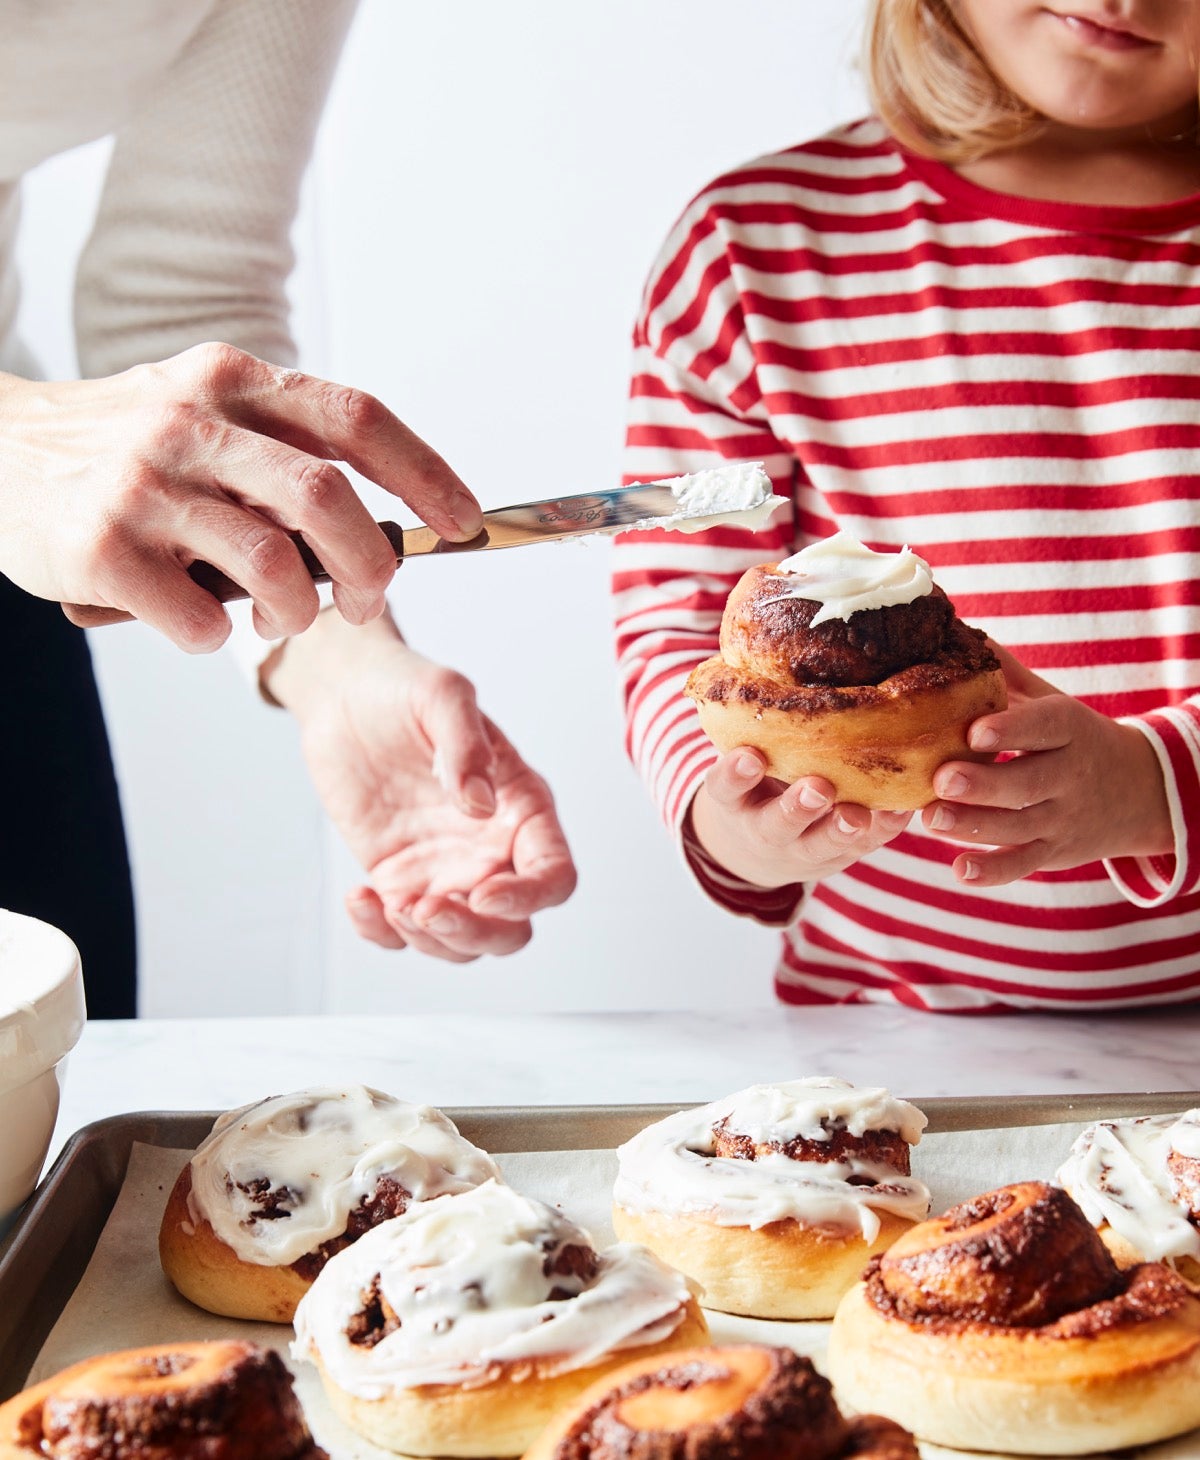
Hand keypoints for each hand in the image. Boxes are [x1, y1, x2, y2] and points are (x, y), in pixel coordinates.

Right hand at [0, 344, 482, 650]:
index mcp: (231, 380)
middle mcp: (189, 420)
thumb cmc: (123, 449)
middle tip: (368, 602)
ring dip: (298, 612)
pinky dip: (213, 637)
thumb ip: (283, 451)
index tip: (466, 522)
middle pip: (326, 498)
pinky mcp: (98, 548)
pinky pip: (195, 619)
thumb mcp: (203, 413)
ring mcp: (141, 484)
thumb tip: (388, 523)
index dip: (425, 473)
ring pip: (271, 565)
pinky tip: (197, 623)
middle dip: (371, 566)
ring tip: (282, 621)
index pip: (356, 417)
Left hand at [268, 611, 576, 961]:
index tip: (483, 893)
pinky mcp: (400, 881)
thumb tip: (479, 804)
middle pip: (512, 929)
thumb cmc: (404, 688)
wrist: (345, 696)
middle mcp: (492, 850)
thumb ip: (466, 745)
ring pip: (463, 944)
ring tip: (389, 904)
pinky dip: (382, 934)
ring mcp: (446, 872)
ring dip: (430, 942)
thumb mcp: (441, 696)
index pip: (554, 875)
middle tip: (424, 909)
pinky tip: (358, 898)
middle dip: (474, 934)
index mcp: (522, 808)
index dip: (529, 897)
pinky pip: (402, 933)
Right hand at [690, 748, 910, 887]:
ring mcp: (801, 848)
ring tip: (858, 815)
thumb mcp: (740, 760)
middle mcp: (764, 829)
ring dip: (841, 829)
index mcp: (733, 801)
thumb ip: (752, 728)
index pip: (725, 788)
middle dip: (798, 808)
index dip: (735, 775)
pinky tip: (900, 809)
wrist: (757, 848)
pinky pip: (863, 846)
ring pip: (820, 844)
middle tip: (818, 788)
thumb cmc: (754, 780)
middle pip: (777, 825)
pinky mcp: (840, 855)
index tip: (750, 756)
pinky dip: (883, 828)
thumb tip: (764, 655)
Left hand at [920, 644, 1172, 884]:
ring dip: (974, 826)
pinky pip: (1024, 865)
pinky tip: (960, 869)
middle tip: (942, 780)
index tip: (974, 731)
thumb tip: (957, 631)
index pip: (1043, 727)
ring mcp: (1062, 818)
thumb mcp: (1049, 701)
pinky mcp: (1053, 852)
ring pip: (1019, 826)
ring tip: (931, 819)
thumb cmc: (1071, 737)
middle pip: (1028, 783)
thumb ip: (1005, 673)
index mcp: (1068, 729)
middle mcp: (1069, 775)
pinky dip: (993, 871)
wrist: (1139, 791)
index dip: (1011, 729)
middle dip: (984, 784)